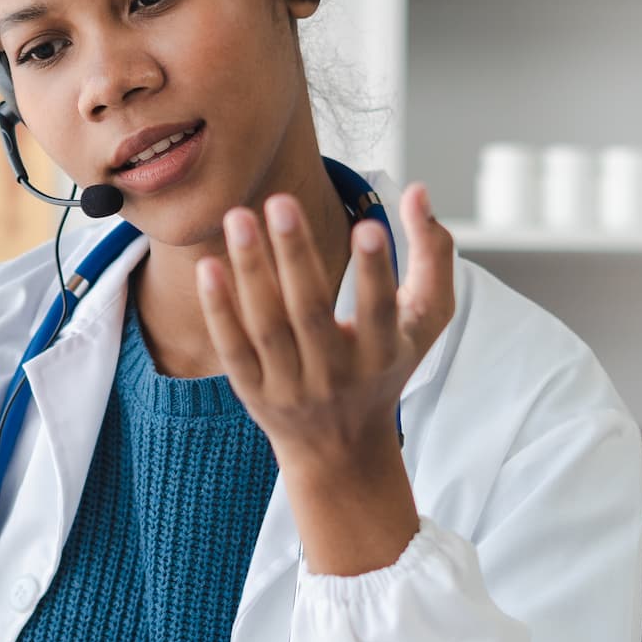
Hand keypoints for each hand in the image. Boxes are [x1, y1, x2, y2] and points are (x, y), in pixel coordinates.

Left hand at [195, 181, 456, 481]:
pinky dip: (220, 310)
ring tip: (238, 216)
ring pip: (268, 326)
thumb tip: (418, 191)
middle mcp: (336, 375)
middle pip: (311, 313)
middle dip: (296, 255)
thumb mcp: (423, 321)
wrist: (341, 451)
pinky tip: (208, 267)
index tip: (367, 226)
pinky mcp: (254, 393)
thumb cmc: (386, 366)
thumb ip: (433, 256)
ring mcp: (291, 387)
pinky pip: (233, 348)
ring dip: (251, 270)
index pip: (380, 311)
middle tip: (281, 200)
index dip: (376, 271)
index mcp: (382, 355)